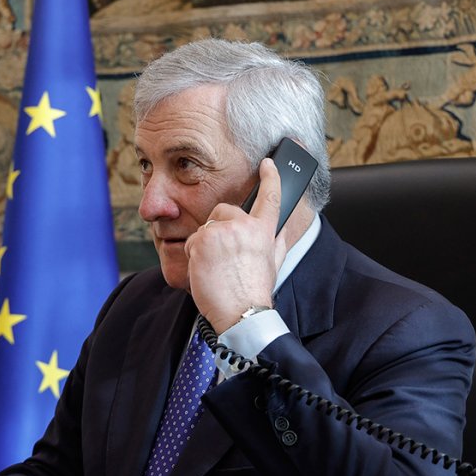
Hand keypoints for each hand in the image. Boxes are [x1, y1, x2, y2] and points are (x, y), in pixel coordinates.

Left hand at [184, 158, 286, 331]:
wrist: (240, 312)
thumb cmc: (254, 292)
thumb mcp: (273, 264)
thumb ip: (277, 242)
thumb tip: (283, 229)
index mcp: (263, 231)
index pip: (270, 197)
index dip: (270, 177)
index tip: (268, 163)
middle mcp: (244, 226)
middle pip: (224, 211)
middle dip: (219, 229)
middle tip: (224, 256)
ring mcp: (221, 232)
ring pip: (205, 228)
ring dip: (205, 245)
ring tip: (216, 268)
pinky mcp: (202, 240)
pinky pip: (192, 241)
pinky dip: (194, 255)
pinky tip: (205, 270)